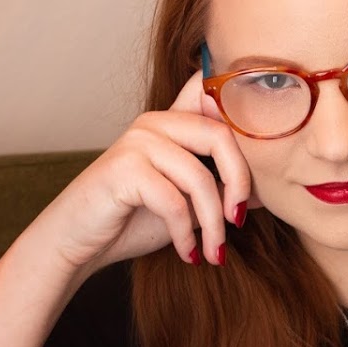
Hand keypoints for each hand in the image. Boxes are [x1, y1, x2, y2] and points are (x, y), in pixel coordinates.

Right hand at [37, 71, 253, 275]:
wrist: (80, 242)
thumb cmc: (134, 219)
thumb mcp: (191, 203)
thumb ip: (222, 188)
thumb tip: (267, 188)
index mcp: (174, 121)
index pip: (213, 93)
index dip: (243, 109)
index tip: (261, 152)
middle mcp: (155, 122)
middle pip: (221, 136)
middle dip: (240, 183)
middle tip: (238, 221)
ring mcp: (137, 142)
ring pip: (199, 178)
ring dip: (213, 224)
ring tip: (213, 251)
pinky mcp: (122, 169)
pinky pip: (173, 202)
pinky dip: (186, 234)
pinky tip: (188, 253)